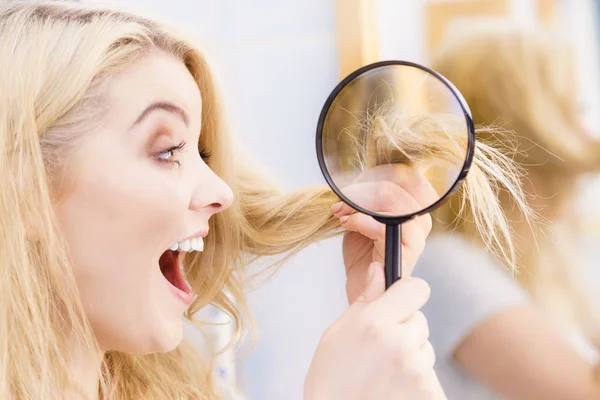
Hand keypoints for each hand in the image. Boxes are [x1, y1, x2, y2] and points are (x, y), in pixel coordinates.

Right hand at [304, 262, 445, 399]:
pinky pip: (431, 377)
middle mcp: (399, 343)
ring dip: (411, 357)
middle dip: (405, 330)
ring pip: (425, 349)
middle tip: (379, 349)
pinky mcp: (428, 394)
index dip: (407, 294)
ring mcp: (416, 370)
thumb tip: (379, 269)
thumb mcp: (337, 333)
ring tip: (383, 373)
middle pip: (420, 320)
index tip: (400, 302)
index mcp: (374, 321)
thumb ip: (365, 299)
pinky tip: (393, 388)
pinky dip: (417, 383)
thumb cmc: (329, 380)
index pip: (417, 288)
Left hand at [332, 164, 436, 302]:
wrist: (362, 292)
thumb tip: (354, 179)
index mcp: (414, 211)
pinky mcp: (405, 253)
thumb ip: (364, 199)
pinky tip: (348, 224)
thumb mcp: (361, 219)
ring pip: (393, 202)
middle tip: (341, 201)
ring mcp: (416, 238)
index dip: (381, 172)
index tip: (356, 182)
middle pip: (399, 185)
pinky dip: (360, 221)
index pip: (409, 177)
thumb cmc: (362, 257)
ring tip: (341, 213)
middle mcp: (420, 222)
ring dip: (359, 203)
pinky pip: (383, 226)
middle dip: (363, 188)